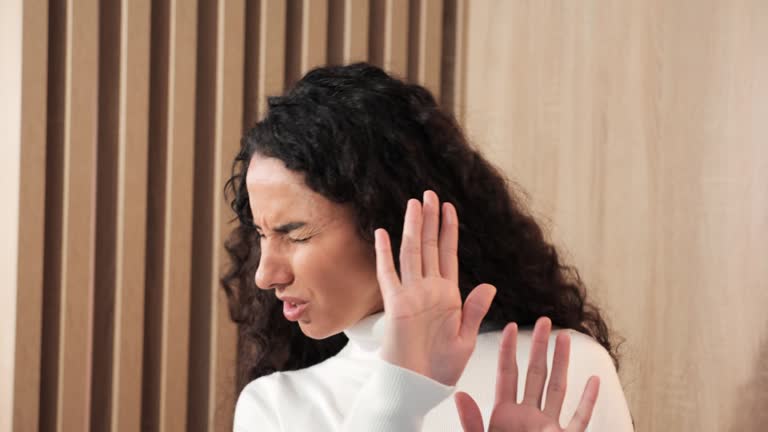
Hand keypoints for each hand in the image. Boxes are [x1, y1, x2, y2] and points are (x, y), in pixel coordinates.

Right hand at [374, 190, 496, 385]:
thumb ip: (475, 310)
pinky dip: (384, 253)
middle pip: (428, 246)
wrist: (419, 385)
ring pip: (411, 253)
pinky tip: (383, 233)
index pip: (448, 254)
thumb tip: (489, 285)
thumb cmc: (442, 367)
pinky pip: (388, 274)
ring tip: (415, 203)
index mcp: (448, 295)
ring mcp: (410, 294)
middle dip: (430, 219)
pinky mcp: (395, 305)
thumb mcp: (466, 338)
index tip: (450, 208)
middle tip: (430, 193)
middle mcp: (428, 289)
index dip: (449, 230)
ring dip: (413, 228)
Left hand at [454, 317, 599, 431]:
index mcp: (504, 416)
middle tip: (545, 320)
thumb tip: (458, 395)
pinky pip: (579, 419)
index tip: (510, 326)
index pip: (507, 375)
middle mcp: (527, 418)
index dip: (508, 350)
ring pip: (558, 389)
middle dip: (539, 347)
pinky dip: (588, 401)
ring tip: (565, 337)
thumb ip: (472, 423)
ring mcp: (547, 428)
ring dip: (563, 364)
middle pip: (535, 374)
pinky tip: (594, 380)